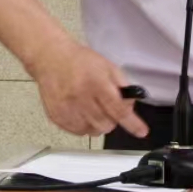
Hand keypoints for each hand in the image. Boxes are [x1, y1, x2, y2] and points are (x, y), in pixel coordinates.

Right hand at [28, 39, 149, 138]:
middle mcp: (81, 98)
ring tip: (92, 108)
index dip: (132, 123)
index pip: (118, 109)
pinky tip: (81, 111)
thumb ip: (122, 85)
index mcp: (96, 83)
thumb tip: (130, 106)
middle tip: (107, 108)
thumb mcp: (107, 66)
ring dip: (98, 124)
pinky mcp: (57, 117)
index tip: (141, 131)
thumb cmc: (80, 61)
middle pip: (106, 124)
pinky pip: (78, 132)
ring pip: (93, 132)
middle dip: (112, 120)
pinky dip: (84, 126)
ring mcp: (67, 109)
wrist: (51, 59)